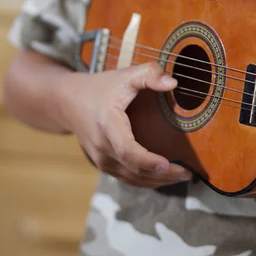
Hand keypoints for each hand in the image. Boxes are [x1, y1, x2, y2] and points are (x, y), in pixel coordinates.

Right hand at [62, 62, 191, 187]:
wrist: (68, 102)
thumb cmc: (100, 87)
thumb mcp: (125, 75)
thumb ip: (149, 74)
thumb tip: (173, 83)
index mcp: (108, 124)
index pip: (127, 150)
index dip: (147, 160)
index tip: (167, 164)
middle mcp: (103, 147)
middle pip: (134, 169)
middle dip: (163, 175)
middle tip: (188, 173)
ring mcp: (101, 159)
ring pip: (131, 178)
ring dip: (157, 181)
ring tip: (181, 176)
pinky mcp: (103, 164)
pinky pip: (126, 177)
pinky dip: (146, 180)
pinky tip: (163, 177)